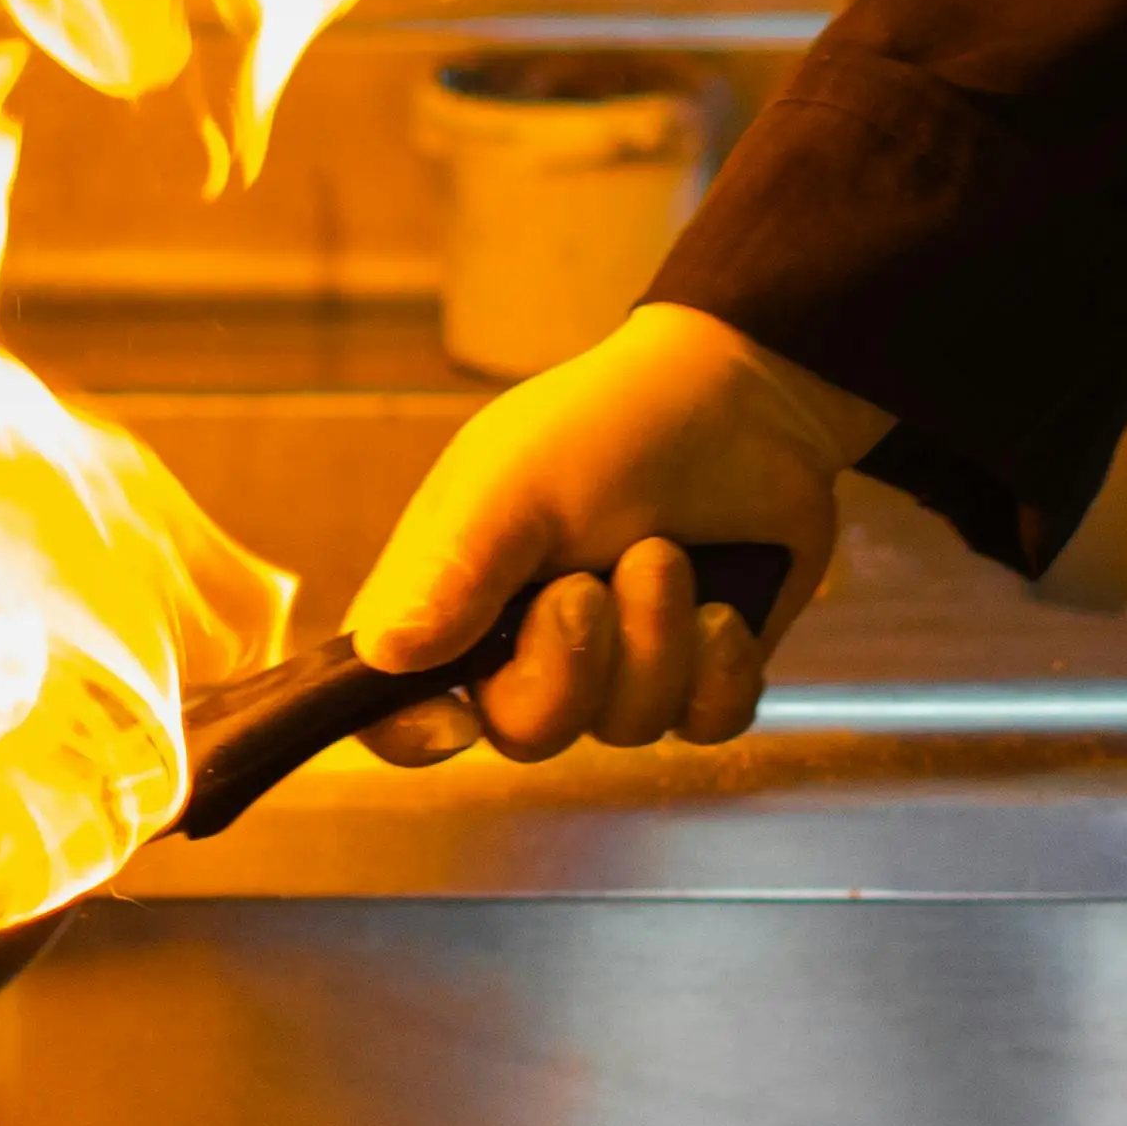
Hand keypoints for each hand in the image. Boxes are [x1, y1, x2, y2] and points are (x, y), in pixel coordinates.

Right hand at [344, 303, 889, 768]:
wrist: (745, 393)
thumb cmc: (607, 422)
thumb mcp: (518, 478)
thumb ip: (452, 567)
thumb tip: (381, 656)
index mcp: (454, 595)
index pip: (393, 704)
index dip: (411, 732)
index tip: (458, 721)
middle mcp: (528, 643)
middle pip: (524, 731)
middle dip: (568, 663)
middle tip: (590, 586)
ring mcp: (619, 664)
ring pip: (625, 726)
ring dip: (654, 639)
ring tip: (667, 555)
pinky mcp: (699, 672)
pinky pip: (707, 723)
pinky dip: (718, 668)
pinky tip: (722, 608)